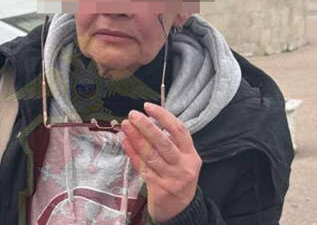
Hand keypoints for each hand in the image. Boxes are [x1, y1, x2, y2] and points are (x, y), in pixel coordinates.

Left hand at [120, 102, 201, 222]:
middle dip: (146, 126)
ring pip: (151, 155)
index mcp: (191, 155)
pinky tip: (125, 142)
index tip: (148, 106)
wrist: (181, 210)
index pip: (179, 130)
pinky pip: (142, 167)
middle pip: (164, 142)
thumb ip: (172, 142)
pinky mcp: (159, 188)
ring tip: (125, 125)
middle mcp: (184, 166)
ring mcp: (171, 178)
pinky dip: (132, 153)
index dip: (164, 116)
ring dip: (135, 138)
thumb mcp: (183, 160)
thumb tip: (150, 120)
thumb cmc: (178, 177)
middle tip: (133, 115)